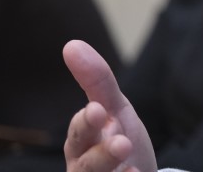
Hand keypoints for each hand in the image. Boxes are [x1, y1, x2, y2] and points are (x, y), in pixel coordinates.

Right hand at [63, 40, 157, 171]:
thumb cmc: (118, 139)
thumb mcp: (115, 109)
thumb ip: (97, 81)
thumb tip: (71, 44)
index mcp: (82, 144)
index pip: (79, 133)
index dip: (86, 123)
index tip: (98, 111)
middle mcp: (85, 169)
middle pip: (85, 166)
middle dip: (100, 155)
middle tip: (121, 143)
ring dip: (112, 170)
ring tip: (130, 156)